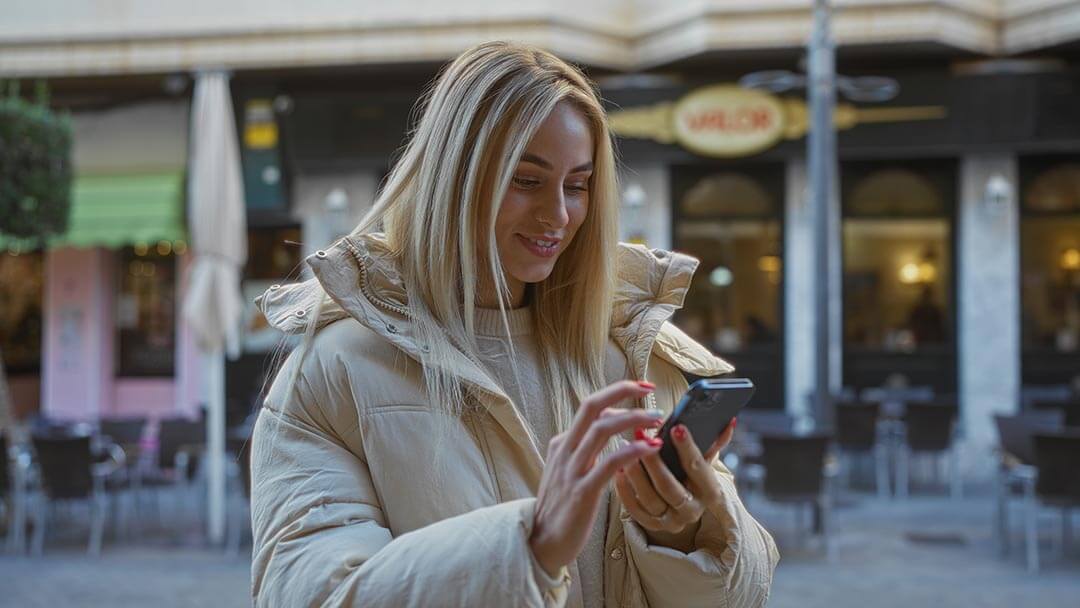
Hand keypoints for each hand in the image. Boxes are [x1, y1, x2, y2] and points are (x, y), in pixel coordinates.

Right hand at [530, 381, 665, 576]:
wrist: (541, 543)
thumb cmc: (560, 509)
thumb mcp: (566, 471)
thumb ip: (584, 450)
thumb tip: (610, 429)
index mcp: (562, 444)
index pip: (590, 408)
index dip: (616, 395)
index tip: (640, 390)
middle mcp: (565, 451)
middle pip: (591, 407)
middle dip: (621, 392)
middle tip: (648, 388)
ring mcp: (572, 470)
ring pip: (602, 429)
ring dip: (633, 419)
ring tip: (656, 419)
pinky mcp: (582, 492)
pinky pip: (609, 463)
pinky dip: (631, 450)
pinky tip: (649, 448)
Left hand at [614, 418, 736, 536]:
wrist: (684, 504)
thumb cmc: (692, 474)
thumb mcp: (705, 459)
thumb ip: (715, 440)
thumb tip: (729, 420)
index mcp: (709, 492)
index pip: (698, 468)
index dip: (687, 448)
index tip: (676, 428)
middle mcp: (692, 510)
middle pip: (669, 486)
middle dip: (654, 461)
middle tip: (641, 438)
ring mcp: (671, 521)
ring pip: (649, 498)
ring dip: (635, 473)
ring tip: (624, 449)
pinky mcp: (651, 525)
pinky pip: (634, 509)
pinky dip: (624, 489)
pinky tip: (618, 470)